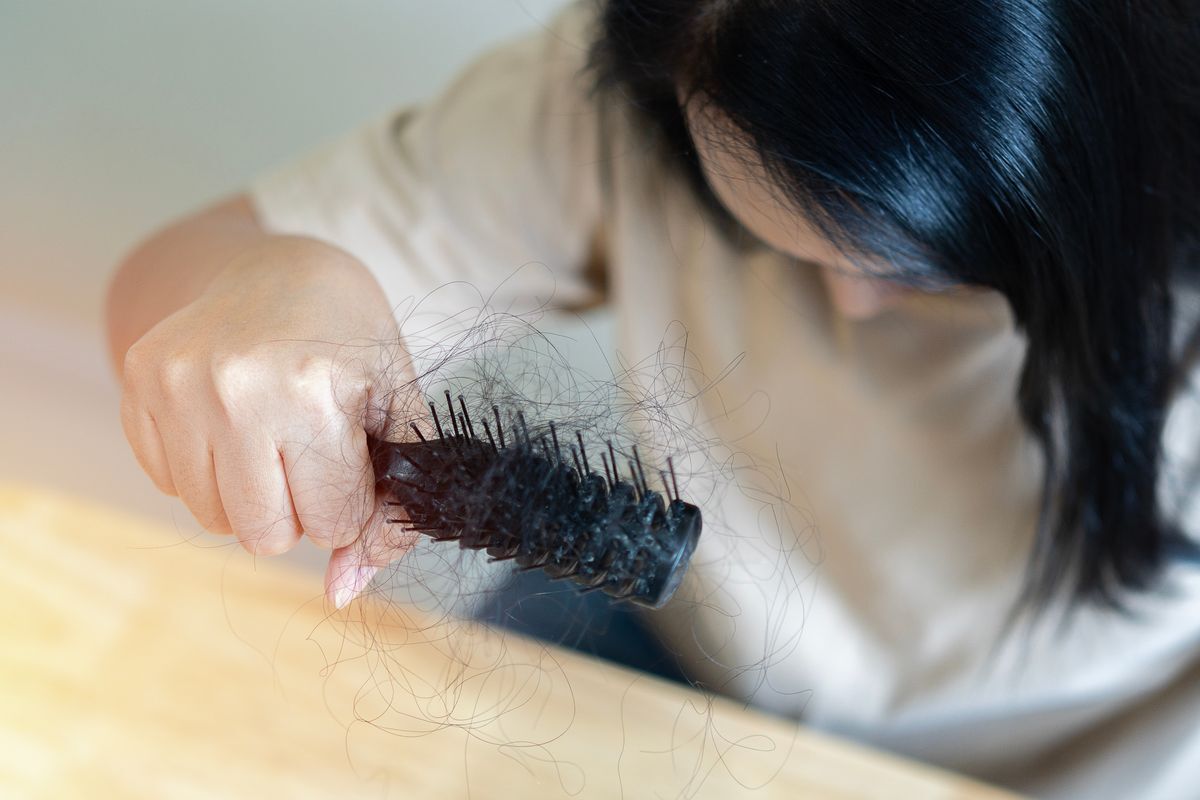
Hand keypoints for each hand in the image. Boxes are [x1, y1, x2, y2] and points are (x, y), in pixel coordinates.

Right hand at [119, 236, 419, 606]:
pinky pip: (171, 487)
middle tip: (312, 451)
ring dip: (252, 495)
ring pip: (214, 520)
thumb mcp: (397, 416)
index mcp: (312, 390)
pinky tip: (233, 422)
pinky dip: (209, 471)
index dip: (350, 503)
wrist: (281, 270)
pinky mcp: (138, 384)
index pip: (331, 522)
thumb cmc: (353, 345)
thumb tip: (339, 596)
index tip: (352, 458)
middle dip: (300, 510)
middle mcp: (234, 388)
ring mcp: (176, 384)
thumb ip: (391, 511)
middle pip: (265, 535)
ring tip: (273, 434)